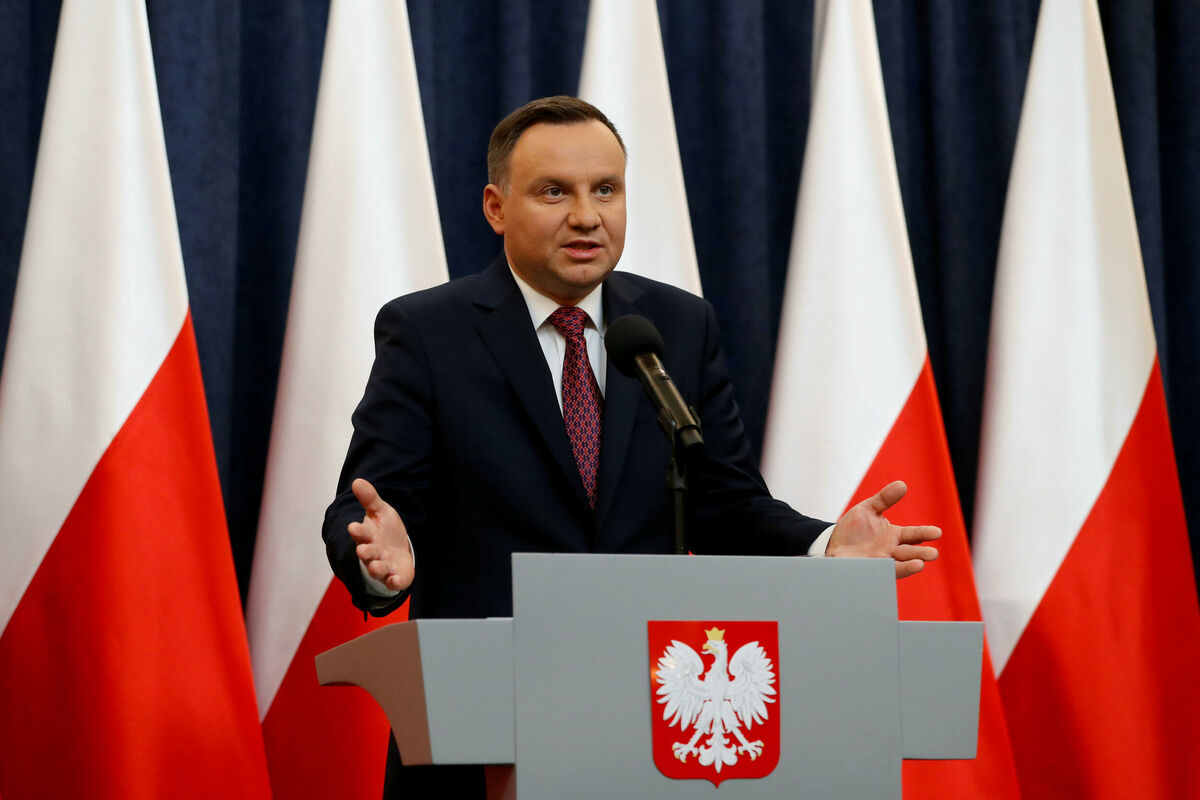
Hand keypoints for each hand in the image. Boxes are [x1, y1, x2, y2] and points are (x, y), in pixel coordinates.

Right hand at [348, 478, 414, 591]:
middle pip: (367, 553)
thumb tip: (357, 481)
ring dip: (376, 568)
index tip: (353, 526)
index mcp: (368, 536)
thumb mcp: (380, 512)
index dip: (357, 531)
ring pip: (377, 569)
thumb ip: (369, 498)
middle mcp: (374, 552)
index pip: (361, 533)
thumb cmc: (385, 531)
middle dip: (365, 552)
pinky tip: (396, 580)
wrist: (398, 550)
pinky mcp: (394, 577)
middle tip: (362, 550)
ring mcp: (383, 566)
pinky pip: (393, 582)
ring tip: (376, 566)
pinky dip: (393, 582)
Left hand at [826, 480, 940, 578]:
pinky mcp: (867, 570)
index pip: (914, 535)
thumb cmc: (854, 528)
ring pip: (898, 566)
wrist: (833, 543)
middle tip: (933, 554)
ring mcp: (880, 562)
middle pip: (910, 553)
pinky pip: (879, 572)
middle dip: (921, 554)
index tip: (937, 532)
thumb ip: (884, 498)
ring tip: (920, 565)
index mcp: (894, 535)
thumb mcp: (868, 509)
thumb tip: (902, 484)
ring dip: (909, 566)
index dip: (925, 533)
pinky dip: (885, 572)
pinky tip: (890, 568)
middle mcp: (891, 551)